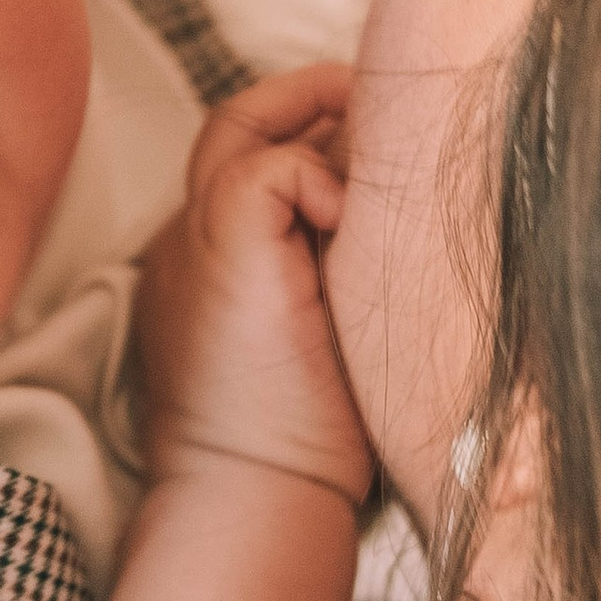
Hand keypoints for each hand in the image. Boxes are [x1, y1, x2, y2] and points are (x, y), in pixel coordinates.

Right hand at [133, 65, 373, 512]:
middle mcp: (189, 240)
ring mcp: (193, 237)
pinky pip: (270, 164)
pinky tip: (357, 227)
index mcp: (210, 265)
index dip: (312, 143)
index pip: (250, 163)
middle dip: (312, 101)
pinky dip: (324, 179)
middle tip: (382, 105)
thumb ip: (342, 268)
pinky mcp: (218, 241)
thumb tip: (411, 206)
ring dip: (323, 122)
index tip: (375, 155)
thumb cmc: (311, 444)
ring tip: (384, 134)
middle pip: (238, 124)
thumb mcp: (331, 333)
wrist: (255, 499)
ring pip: (245, 125)